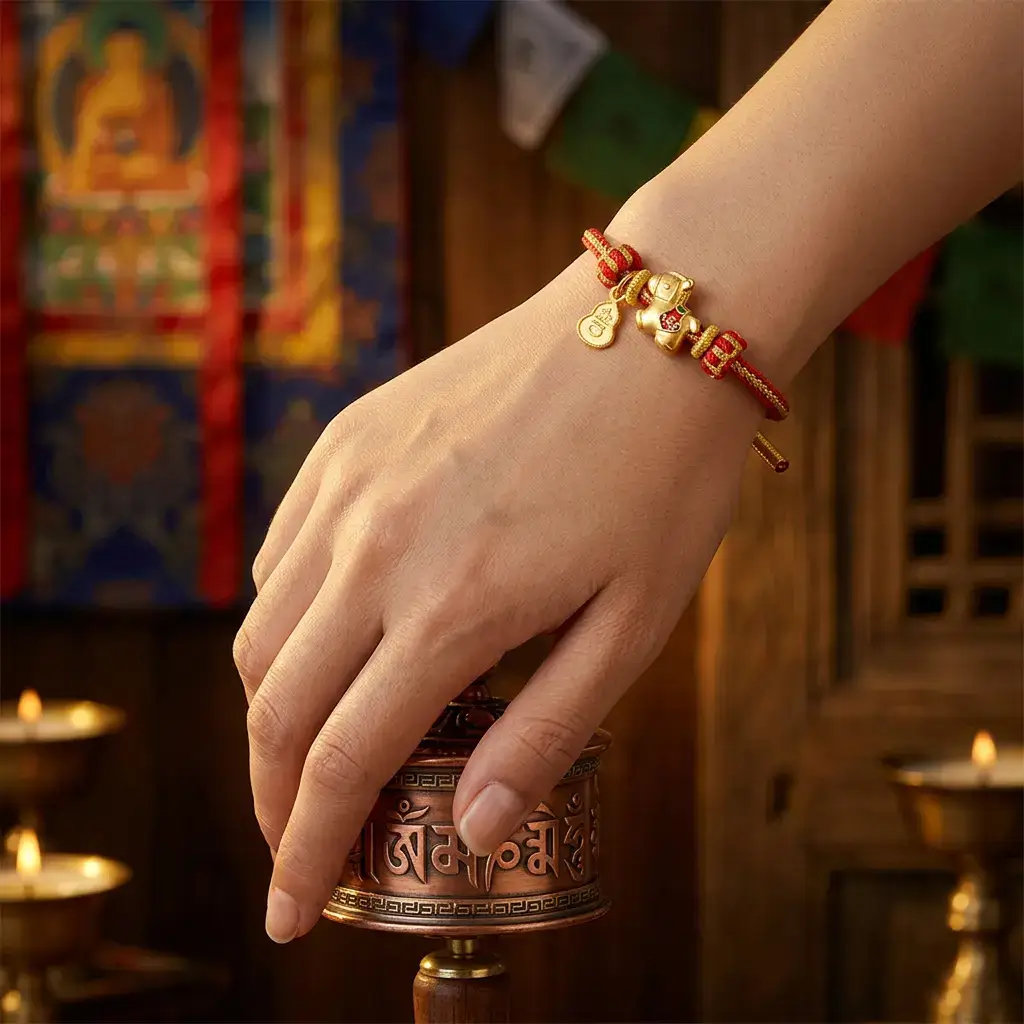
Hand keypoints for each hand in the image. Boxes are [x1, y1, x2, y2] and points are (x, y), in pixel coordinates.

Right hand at [235, 254, 761, 942]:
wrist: (653, 330)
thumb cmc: (662, 480)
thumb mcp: (634, 624)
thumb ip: (546, 733)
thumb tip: (476, 833)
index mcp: (451, 604)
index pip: (340, 762)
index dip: (304, 852)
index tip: (288, 914)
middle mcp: (375, 544)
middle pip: (275, 705)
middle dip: (273, 797)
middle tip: (300, 841)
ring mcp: (350, 483)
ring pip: (264, 629)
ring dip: (276, 709)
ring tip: (323, 744)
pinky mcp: (349, 439)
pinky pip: (283, 552)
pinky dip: (288, 619)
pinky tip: (334, 635)